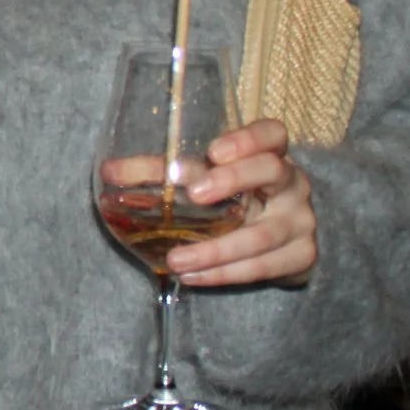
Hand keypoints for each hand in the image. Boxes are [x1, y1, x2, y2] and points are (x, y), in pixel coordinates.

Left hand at [166, 118, 316, 289]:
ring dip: (215, 249)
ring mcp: (301, 221)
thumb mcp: (203, 181)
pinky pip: (262, 267)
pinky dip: (224, 274)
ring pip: (262, 234)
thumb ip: (160, 173)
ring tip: (175, 259)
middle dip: (233, 180)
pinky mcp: (301, 256)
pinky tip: (193, 276)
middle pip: (272, 170)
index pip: (273, 133)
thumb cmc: (233, 201)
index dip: (249, 138)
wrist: (277, 246)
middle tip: (194, 194)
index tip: (214, 151)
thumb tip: (108, 171)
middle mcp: (292, 184)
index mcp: (270, 155)